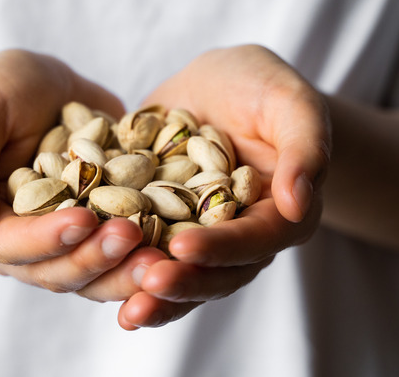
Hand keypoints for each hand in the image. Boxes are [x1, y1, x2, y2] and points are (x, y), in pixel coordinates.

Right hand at [0, 50, 166, 299]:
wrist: (43, 91)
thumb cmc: (0, 95)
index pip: (12, 246)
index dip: (46, 238)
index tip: (81, 220)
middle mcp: (29, 245)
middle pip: (59, 270)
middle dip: (96, 258)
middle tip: (133, 236)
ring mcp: (71, 243)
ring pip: (97, 275)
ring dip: (128, 269)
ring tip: (164, 254)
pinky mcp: (107, 231)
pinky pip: (129, 254)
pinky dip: (152, 253)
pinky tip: (184, 243)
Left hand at [117, 45, 330, 328]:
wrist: (218, 86)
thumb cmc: (263, 88)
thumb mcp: (292, 104)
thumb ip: (305, 148)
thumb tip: (298, 202)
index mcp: (280, 215)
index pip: (254, 241)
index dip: (221, 248)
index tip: (183, 247)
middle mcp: (239, 237)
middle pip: (216, 275)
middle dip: (183, 284)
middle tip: (146, 287)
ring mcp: (198, 236)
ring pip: (181, 276)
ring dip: (153, 296)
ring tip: (127, 311)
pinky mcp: (161, 226)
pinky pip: (145, 256)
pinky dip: (122, 270)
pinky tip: (93, 277)